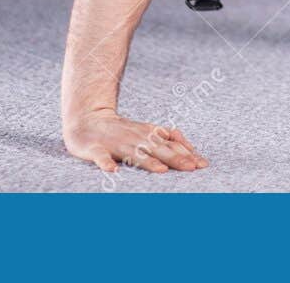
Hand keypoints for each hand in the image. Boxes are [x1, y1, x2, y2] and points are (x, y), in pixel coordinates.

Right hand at [63, 108, 209, 173]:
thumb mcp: (148, 132)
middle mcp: (135, 138)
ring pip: (134, 153)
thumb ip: (169, 140)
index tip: (202, 165)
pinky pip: (101, 157)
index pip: (171, 144)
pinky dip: (106, 163)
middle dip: (175, 158)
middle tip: (191, 168)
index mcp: (148, 134)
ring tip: (161, 171)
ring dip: (147, 161)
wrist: (87, 119)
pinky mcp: (96, 149)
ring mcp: (116, 143)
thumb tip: (193, 150)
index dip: (187, 154)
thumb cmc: (122, 130)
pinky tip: (112, 171)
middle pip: (158, 149)